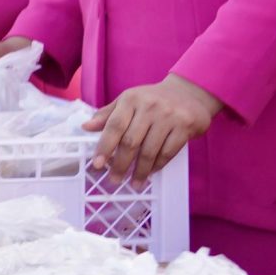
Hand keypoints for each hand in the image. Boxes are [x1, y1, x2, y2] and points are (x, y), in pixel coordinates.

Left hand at [87, 74, 220, 183]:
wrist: (189, 91)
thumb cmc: (152, 99)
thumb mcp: (128, 100)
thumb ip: (107, 114)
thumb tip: (86, 127)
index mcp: (131, 100)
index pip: (114, 126)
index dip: (104, 146)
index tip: (97, 164)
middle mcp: (149, 107)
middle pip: (131, 141)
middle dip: (121, 164)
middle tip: (114, 179)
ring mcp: (168, 117)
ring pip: (150, 150)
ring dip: (140, 170)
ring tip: (134, 183)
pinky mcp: (185, 127)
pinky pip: (168, 152)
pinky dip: (158, 165)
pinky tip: (150, 172)